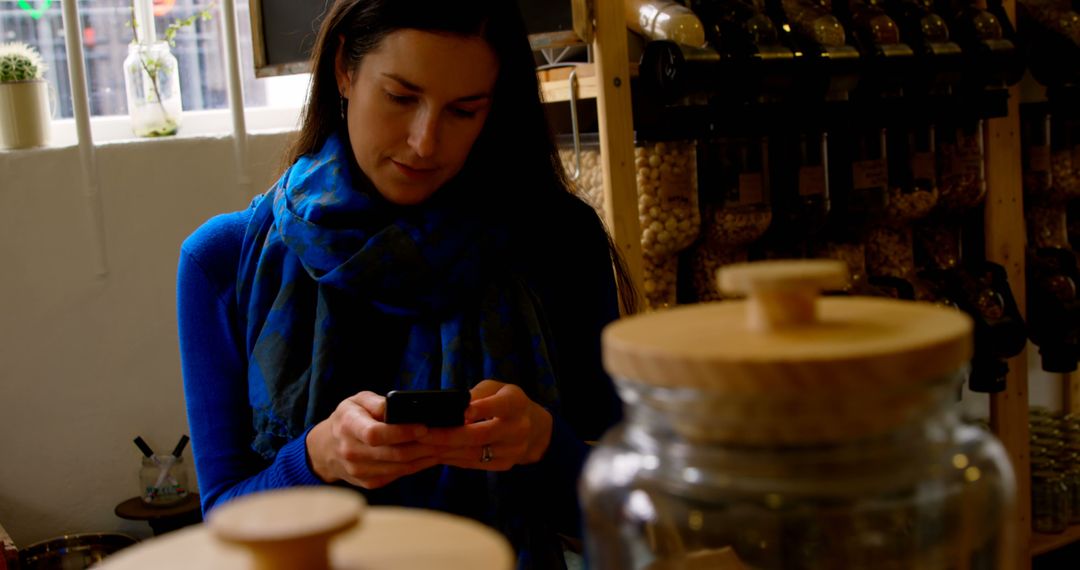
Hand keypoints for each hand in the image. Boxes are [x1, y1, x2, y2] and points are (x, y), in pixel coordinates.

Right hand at [306, 391, 442, 488]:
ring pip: (400, 467)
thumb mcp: (357, 401)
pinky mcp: (369, 482)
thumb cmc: (348, 418)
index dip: (401, 432)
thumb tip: (400, 406)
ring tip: (444, 446)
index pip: (375, 434)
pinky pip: (399, 475)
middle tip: (446, 436)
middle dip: (423, 446)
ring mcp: (359, 471)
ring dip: (425, 457)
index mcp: (347, 426)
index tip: (423, 426)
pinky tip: (431, 455)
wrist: (326, 449)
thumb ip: (377, 402)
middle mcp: (351, 451)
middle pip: (393, 453)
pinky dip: (418, 466)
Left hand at [418, 380, 553, 470]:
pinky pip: (475, 464)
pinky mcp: (504, 465)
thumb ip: (476, 394)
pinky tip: (436, 454)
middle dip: (450, 435)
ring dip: (446, 450)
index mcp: (516, 403)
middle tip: (423, 433)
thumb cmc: (507, 402)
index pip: (500, 405)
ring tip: (422, 445)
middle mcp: (518, 428)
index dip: (482, 409)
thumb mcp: (496, 388)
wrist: (534, 428)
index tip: (463, 412)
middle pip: (482, 434)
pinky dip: (453, 459)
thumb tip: (453, 406)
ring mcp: (513, 450)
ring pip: (475, 453)